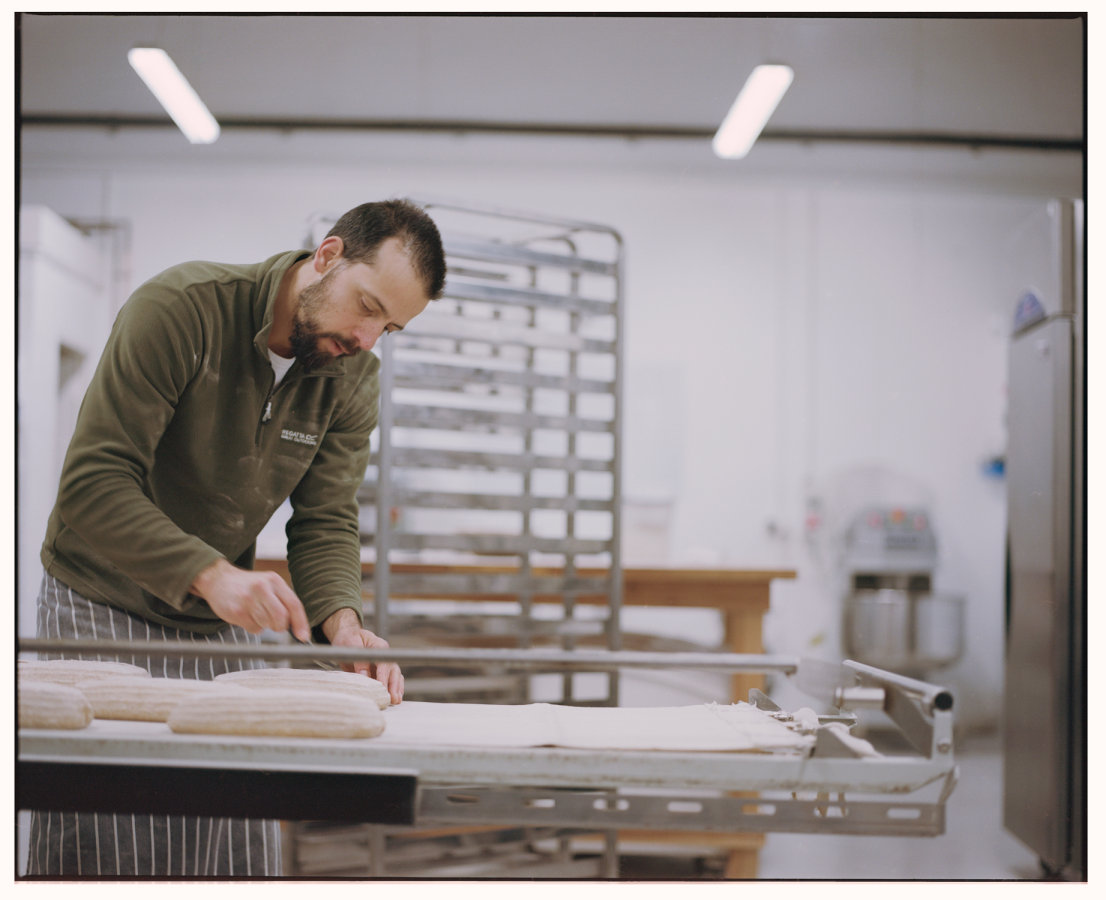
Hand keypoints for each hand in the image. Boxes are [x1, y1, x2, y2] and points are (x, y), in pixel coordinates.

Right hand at [191, 559, 310, 642]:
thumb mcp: (269, 585)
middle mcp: (262, 587)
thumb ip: (284, 601)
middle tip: (274, 624)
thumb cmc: (248, 586)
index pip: (294, 604)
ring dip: (265, 625)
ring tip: (256, 614)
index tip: (303, 637)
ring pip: (267, 624)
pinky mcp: (236, 611)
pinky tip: (247, 615)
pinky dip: (253, 627)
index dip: (301, 623)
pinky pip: (253, 629)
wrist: (219, 580)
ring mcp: (248, 599)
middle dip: (280, 626)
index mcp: (274, 580)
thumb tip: (299, 628)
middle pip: (282, 617)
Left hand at [323, 608, 403, 703]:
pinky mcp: (380, 669)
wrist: (347, 635)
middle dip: (394, 685)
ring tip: (396, 701)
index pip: (384, 663)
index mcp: (379, 646)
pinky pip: (390, 678)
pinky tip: (395, 696)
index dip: (384, 676)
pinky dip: (394, 687)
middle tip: (393, 699)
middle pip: (393, 670)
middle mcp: (385, 654)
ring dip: (396, 688)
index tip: (382, 688)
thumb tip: (365, 675)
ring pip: (395, 675)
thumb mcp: (350, 644)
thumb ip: (359, 660)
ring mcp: (384, 662)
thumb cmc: (348, 638)